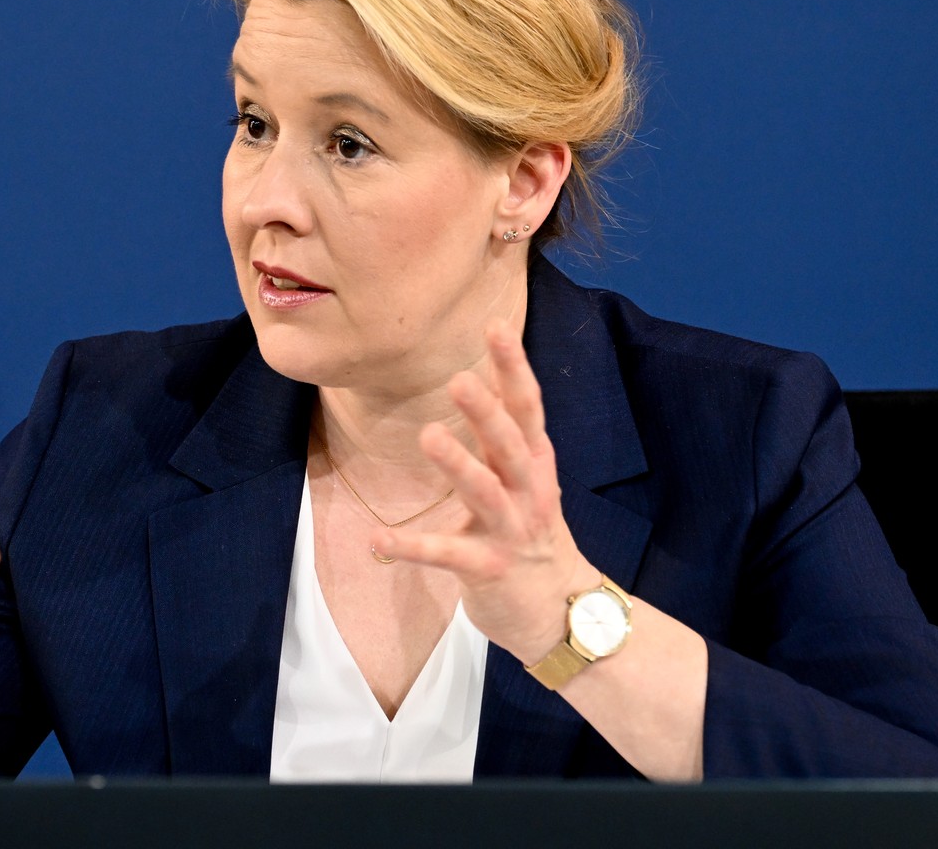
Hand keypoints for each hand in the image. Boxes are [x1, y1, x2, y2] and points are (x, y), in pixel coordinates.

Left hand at [373, 321, 597, 663]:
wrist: (560, 612)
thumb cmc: (533, 535)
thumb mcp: (527, 479)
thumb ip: (504, 436)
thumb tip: (481, 379)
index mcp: (535, 463)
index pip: (527, 407)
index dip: (513, 367)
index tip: (496, 325)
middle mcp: (528, 491)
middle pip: (509, 443)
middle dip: (487, 410)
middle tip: (459, 378)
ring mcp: (511, 530)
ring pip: (484, 491)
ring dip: (458, 463)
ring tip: (428, 435)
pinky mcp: (488, 569)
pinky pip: (446, 555)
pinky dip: (410, 548)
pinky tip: (377, 540)